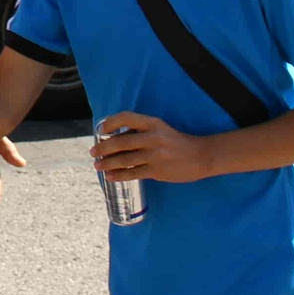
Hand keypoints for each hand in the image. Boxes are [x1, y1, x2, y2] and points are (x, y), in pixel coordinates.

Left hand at [89, 111, 217, 184]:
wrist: (200, 156)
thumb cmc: (176, 142)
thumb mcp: (160, 129)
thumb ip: (140, 132)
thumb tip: (114, 139)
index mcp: (153, 123)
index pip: (126, 118)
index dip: (110, 122)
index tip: (100, 130)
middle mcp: (152, 137)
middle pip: (121, 142)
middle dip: (103, 148)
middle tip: (93, 152)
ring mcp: (155, 155)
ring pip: (124, 160)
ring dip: (107, 163)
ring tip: (97, 165)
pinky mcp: (157, 170)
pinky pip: (133, 173)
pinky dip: (119, 175)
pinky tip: (110, 176)